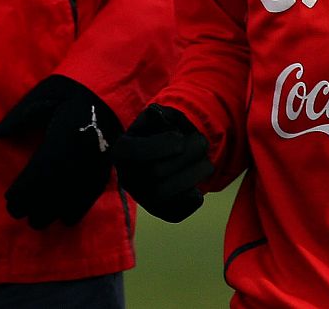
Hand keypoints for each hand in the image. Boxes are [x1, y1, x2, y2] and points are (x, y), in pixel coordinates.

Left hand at [0, 75, 120, 228]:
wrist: (111, 87)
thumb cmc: (71, 90)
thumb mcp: (42, 95)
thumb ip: (19, 116)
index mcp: (60, 140)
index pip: (37, 174)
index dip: (22, 192)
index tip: (9, 200)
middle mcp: (77, 158)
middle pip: (52, 191)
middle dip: (34, 207)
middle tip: (18, 215)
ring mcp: (94, 165)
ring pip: (71, 197)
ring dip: (53, 213)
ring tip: (37, 222)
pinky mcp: (106, 168)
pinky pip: (91, 195)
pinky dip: (78, 210)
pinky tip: (67, 220)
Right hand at [110, 103, 209, 222]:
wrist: (164, 154)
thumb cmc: (161, 131)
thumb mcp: (158, 116)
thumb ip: (159, 115)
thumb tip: (160, 117)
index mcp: (121, 151)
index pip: (134, 151)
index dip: (161, 146)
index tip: (180, 139)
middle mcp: (126, 177)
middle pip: (155, 171)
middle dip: (185, 156)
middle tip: (203, 143)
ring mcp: (140, 197)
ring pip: (164, 194)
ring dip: (192, 177)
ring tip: (206, 164)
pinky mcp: (157, 211)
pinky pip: (173, 213)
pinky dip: (190, 201)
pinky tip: (197, 188)